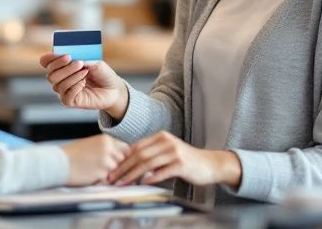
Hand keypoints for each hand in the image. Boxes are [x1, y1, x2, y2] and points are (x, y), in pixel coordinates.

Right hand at [39, 53, 127, 117]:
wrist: (114, 89)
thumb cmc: (102, 73)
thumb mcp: (94, 62)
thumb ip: (82, 59)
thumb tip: (71, 58)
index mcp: (62, 66)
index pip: (46, 62)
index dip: (49, 58)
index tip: (63, 54)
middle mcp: (60, 79)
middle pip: (50, 75)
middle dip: (63, 67)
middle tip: (78, 62)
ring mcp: (64, 91)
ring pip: (58, 84)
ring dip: (72, 76)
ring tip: (85, 72)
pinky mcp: (70, 101)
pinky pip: (65, 96)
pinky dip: (75, 87)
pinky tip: (84, 83)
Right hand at [61, 134, 128, 185]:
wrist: (59, 163)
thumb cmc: (73, 154)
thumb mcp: (92, 144)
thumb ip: (107, 147)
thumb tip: (122, 154)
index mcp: (105, 139)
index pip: (124, 147)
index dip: (118, 154)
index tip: (110, 158)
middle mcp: (108, 148)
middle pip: (121, 159)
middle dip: (114, 163)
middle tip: (99, 165)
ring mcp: (106, 161)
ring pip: (114, 169)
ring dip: (106, 171)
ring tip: (91, 169)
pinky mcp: (101, 173)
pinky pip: (106, 178)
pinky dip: (100, 179)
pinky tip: (88, 174)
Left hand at [108, 131, 239, 186]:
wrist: (209, 164)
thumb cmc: (186, 161)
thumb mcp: (166, 152)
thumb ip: (150, 155)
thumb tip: (129, 163)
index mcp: (160, 137)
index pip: (136, 148)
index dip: (122, 159)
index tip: (111, 170)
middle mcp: (166, 141)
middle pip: (139, 155)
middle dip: (123, 168)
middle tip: (112, 178)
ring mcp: (174, 152)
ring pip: (147, 163)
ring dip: (132, 174)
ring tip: (123, 183)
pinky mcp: (181, 163)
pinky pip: (162, 171)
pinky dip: (150, 178)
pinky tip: (142, 184)